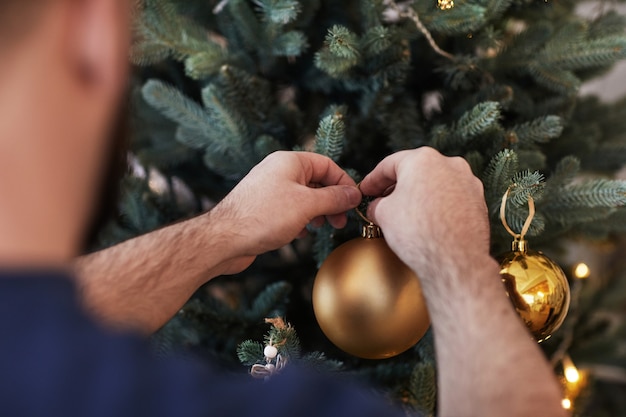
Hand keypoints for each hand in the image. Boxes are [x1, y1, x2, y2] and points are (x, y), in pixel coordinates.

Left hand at [212, 151, 360, 271]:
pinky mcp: (262, 209)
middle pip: (316, 181)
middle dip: (332, 201)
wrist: (224, 239)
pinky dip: (300, 220)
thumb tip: (353, 194)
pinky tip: (301, 233)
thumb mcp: (307, 205)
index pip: (327, 165)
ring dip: (317, 212)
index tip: (354, 202)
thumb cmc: (263, 217)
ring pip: (304, 198)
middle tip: (340, 221)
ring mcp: (269, 190)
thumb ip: (333, 198)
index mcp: (289, 162)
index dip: (343, 183)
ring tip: (322, 227)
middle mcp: (278, 172)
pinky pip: (290, 210)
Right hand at [359, 147, 491, 283]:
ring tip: (405, 213)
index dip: (373, 180)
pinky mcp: (478, 201)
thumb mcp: (384, 214)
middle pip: (415, 171)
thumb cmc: (419, 233)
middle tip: (382, 201)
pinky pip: (451, 198)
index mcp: (422, 160)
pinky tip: (427, 221)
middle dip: (397, 187)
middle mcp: (449, 164)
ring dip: (419, 195)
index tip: (366, 190)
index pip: (389, 165)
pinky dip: (437, 205)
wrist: (454, 261)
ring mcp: (468, 182)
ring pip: (435, 184)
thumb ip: (377, 204)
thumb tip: (378, 207)